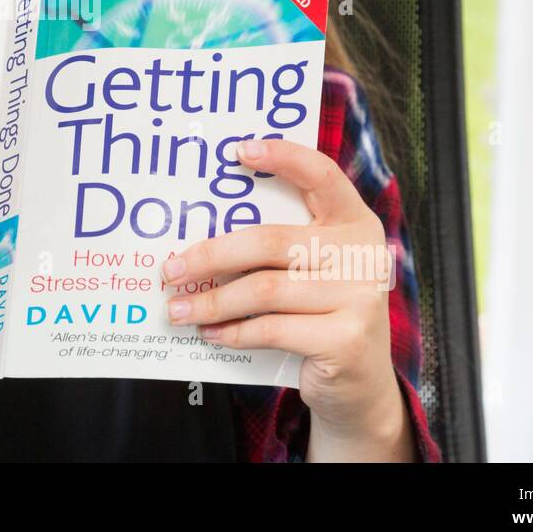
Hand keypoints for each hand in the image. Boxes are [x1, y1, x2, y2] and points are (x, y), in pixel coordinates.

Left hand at [162, 136, 409, 455]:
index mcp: (354, 222)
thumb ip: (281, 246)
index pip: (322, 175)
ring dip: (212, 301)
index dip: (283, 157)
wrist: (361, 382)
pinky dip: (233, 331)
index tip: (239, 150)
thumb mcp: (313, 269)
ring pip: (264, 289)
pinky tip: (210, 332)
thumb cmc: (321, 312)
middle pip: (270, 240)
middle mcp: (363, 253)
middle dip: (210, 254)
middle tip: (169, 268)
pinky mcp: (346, 339)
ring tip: (178, 308)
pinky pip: (272, 329)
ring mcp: (359, 297)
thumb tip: (199, 234)